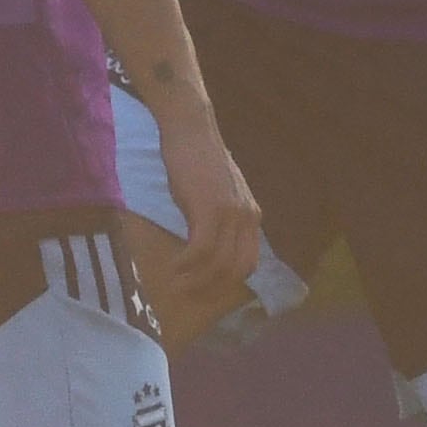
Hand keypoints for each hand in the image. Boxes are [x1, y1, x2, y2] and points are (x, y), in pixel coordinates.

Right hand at [134, 95, 264, 332]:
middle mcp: (248, 217)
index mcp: (252, 216)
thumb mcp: (216, 195)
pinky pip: (202, 250)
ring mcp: (232, 213)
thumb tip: (206, 248)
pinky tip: (174, 268)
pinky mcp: (211, 209)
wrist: (190, 130)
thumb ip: (219, 220)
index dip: (228, 283)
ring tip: (175, 285)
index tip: (206, 293)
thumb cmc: (195, 161)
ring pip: (219, 264)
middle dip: (212, 289)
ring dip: (196, 280)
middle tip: (187, 296)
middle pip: (236, 269)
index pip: (249, 263)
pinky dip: (188, 265)